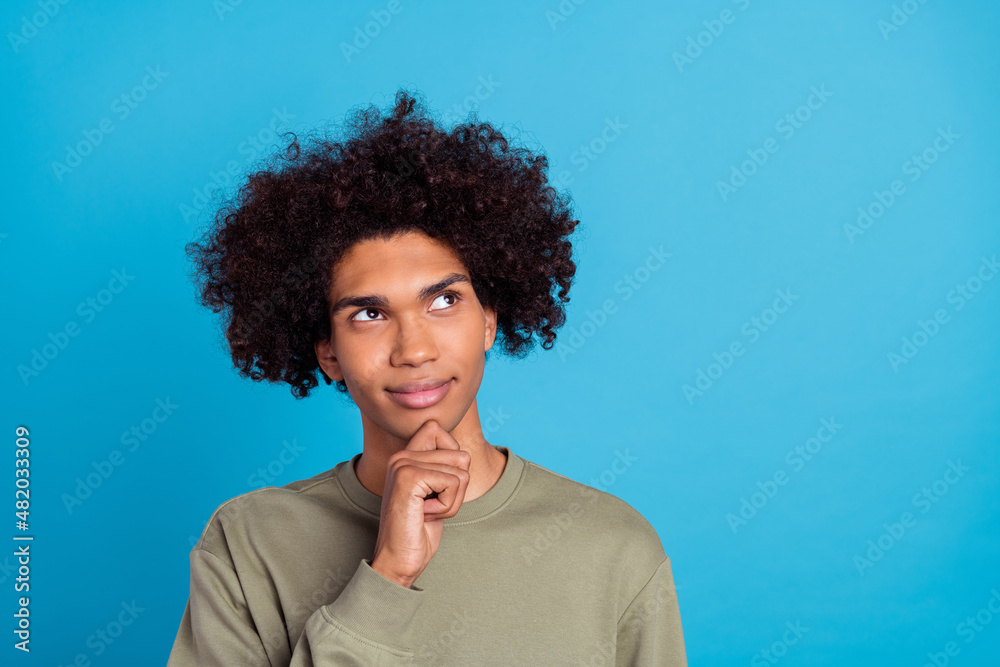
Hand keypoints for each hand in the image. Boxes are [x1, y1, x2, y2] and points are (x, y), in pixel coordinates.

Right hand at [370, 419, 470, 587]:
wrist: (397, 561)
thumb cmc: (417, 532)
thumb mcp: (434, 494)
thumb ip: (442, 469)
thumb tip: (463, 455)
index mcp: (405, 456)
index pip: (438, 429)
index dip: (452, 459)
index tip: (436, 487)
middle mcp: (402, 455)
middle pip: (461, 457)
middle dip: (456, 490)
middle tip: (430, 506)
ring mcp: (404, 464)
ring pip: (461, 472)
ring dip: (452, 500)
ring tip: (427, 511)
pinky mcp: (409, 477)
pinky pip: (453, 483)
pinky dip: (447, 506)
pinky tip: (424, 515)